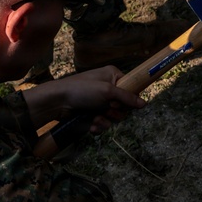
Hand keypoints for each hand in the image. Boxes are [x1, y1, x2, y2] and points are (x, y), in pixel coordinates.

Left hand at [23, 66, 144, 129]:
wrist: (57, 101)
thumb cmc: (82, 90)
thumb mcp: (107, 91)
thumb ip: (127, 97)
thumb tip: (144, 103)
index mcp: (112, 76)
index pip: (131, 89)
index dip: (128, 99)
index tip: (119, 103)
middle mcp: (107, 88)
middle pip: (124, 106)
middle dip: (115, 112)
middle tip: (106, 109)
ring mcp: (100, 101)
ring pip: (114, 116)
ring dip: (106, 120)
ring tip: (95, 118)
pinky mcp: (92, 113)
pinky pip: (104, 123)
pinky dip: (98, 125)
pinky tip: (91, 125)